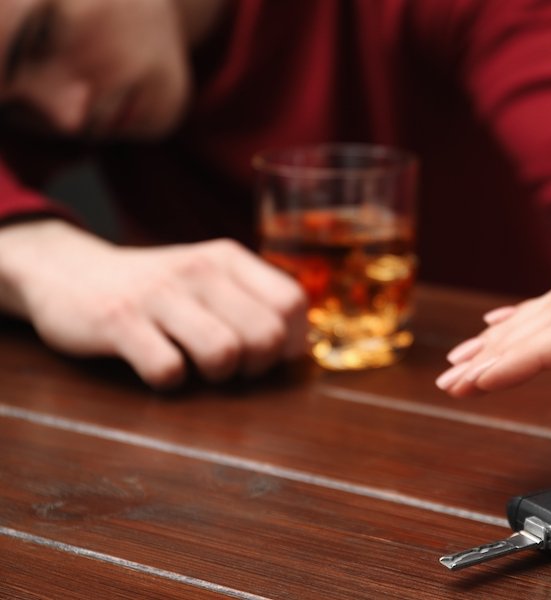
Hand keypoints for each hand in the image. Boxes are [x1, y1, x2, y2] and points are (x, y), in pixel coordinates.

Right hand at [0, 220, 306, 388]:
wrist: (67, 273)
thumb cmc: (156, 289)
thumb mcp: (209, 279)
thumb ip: (254, 302)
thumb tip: (300, 350)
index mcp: (228, 259)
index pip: (293, 303)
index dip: (291, 342)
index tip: (269, 356)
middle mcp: (200, 270)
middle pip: (266, 335)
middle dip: (256, 366)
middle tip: (231, 367)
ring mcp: (159, 294)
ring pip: (224, 352)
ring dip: (216, 376)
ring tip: (196, 367)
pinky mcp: (119, 321)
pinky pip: (167, 371)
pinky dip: (169, 382)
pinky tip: (158, 368)